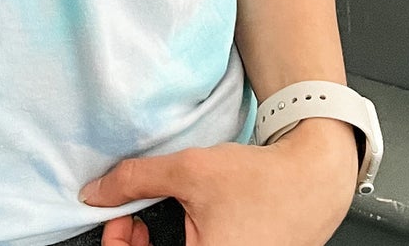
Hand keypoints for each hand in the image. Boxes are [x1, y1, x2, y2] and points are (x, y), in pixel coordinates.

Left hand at [77, 116, 358, 245]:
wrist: (312, 180)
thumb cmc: (261, 181)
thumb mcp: (190, 170)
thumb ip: (135, 181)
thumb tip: (96, 193)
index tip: (115, 220)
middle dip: (134, 244)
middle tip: (129, 215)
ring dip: (155, 245)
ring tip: (152, 214)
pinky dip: (179, 245)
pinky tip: (177, 224)